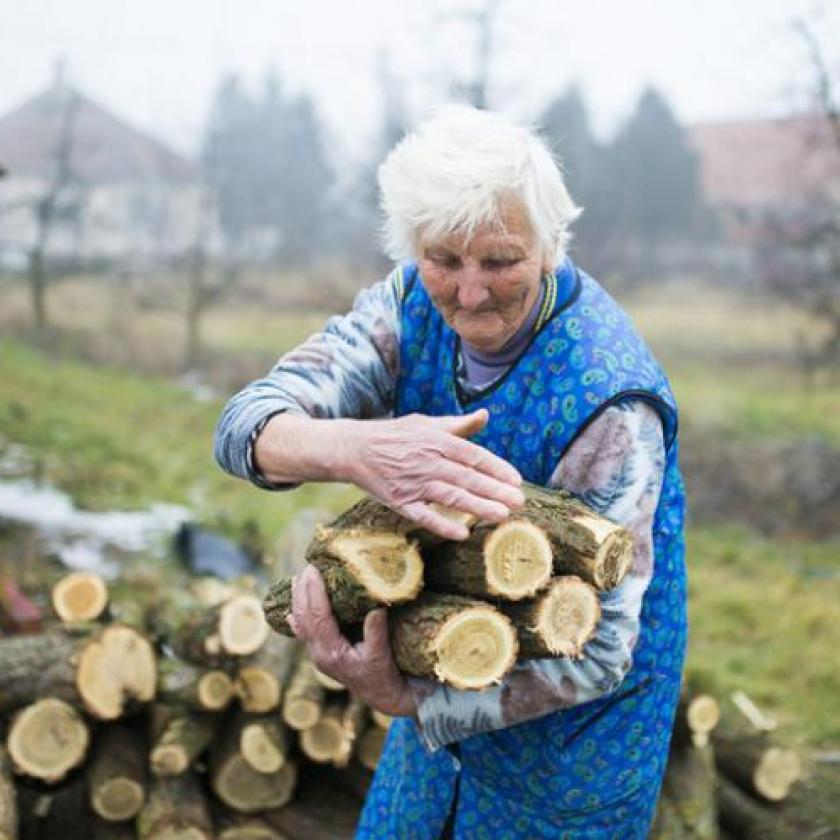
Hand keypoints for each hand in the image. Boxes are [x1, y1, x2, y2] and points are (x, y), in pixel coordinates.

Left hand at [288, 565, 416, 717]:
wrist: (380, 696)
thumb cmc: (382, 674)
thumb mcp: (381, 653)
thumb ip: (376, 631)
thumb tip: (377, 605)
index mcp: (332, 652)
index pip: (318, 616)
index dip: (314, 592)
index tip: (314, 571)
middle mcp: (319, 654)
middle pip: (305, 618)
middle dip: (304, 591)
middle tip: (307, 568)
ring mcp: (317, 655)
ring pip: (301, 624)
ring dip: (299, 600)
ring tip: (298, 579)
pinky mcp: (320, 654)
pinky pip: (304, 633)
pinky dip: (298, 618)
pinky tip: (291, 611)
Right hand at [336, 408, 524, 539]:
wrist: (354, 448)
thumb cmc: (394, 435)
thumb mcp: (426, 424)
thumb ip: (458, 425)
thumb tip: (485, 415)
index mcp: (437, 440)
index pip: (473, 456)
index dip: (496, 468)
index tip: (516, 480)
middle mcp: (428, 461)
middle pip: (467, 478)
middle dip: (496, 490)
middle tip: (520, 502)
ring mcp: (414, 483)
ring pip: (451, 496)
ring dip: (478, 506)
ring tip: (502, 515)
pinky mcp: (400, 501)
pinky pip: (424, 516)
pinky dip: (442, 524)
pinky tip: (463, 533)